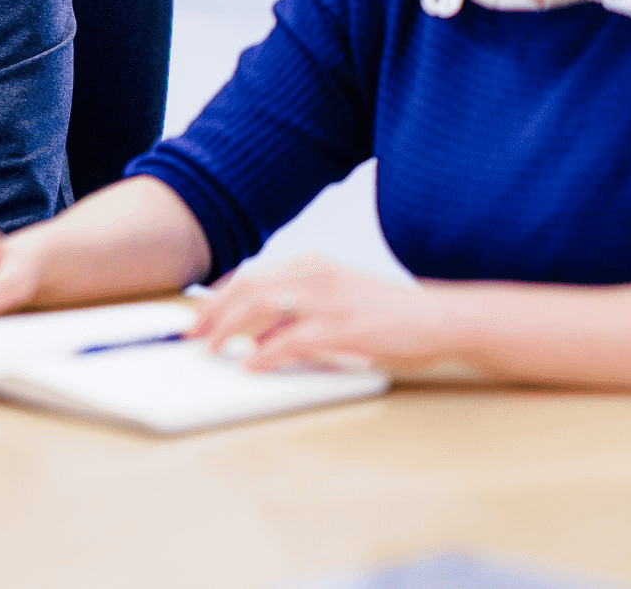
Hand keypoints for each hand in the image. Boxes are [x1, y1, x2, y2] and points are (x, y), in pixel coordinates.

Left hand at [190, 255, 455, 371]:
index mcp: (310, 265)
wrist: (439, 319)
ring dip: (228, 329)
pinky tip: (252, 364)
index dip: (218, 297)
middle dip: (212, 312)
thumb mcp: (335, 298)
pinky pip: (290, 340)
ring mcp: (327, 300)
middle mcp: (314, 275)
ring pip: (260, 307)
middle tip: (191, 334)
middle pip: (247, 288)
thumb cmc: (386, 315)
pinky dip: (265, 353)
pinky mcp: (341, 329)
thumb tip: (255, 332)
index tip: (197, 315)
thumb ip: (298, 308)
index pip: (251, 277)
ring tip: (212, 348)